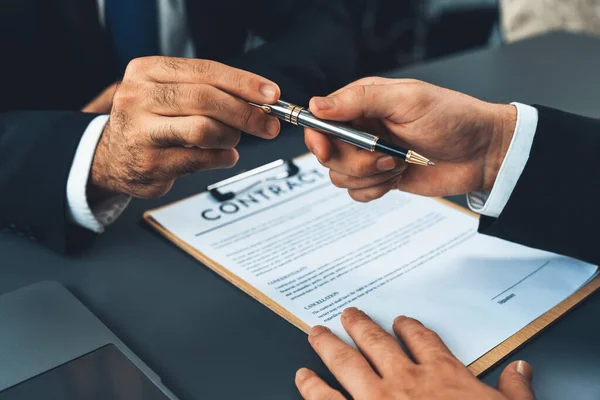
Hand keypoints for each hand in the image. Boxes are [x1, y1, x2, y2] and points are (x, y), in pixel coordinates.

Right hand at [89, 57, 280, 199]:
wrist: (112, 158)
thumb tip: (261, 100)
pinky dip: (222, 158)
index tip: (272, 94)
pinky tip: (224, 156)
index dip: (243, 82)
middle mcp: (139, 97)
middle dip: (246, 112)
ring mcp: (141, 132)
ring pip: (203, 129)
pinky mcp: (150, 164)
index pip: (204, 70)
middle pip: (206, 99)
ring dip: (231, 136)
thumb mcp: (171, 94)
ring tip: (233, 139)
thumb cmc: (152, 122)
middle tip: (269, 124)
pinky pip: (200, 159)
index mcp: (147, 71)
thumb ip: (210, 91)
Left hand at [295, 308, 534, 399]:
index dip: (410, 328)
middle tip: (348, 313)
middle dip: (361, 326)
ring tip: (317, 332)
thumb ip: (514, 391)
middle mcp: (406, 381)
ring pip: (347, 362)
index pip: (423, 341)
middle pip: (377, 343)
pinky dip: (313, 387)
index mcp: (443, 376)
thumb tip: (521, 370)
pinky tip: (303, 376)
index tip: (401, 321)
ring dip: (330, 345)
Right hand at [304, 78, 516, 201]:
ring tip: (399, 164)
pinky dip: (375, 190)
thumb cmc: (453, 118)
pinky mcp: (380, 179)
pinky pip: (357, 193)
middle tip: (386, 155)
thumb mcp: (407, 100)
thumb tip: (318, 105)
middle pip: (329, 154)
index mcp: (363, 103)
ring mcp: (370, 156)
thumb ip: (360, 100)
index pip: (321, 120)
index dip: (318, 138)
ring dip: (369, 176)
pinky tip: (398, 178)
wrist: (483, 153)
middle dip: (355, 161)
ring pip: (340, 176)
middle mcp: (362, 129)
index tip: (328, 150)